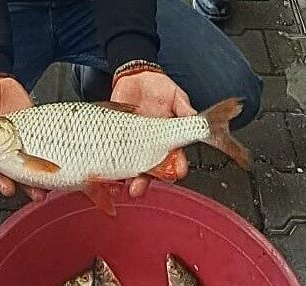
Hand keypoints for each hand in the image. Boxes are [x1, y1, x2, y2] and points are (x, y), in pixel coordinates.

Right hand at [0, 76, 45, 201]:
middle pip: (17, 171)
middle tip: (36, 194)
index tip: (8, 189)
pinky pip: (44, 146)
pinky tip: (59, 166)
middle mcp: (5, 148)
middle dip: (26, 184)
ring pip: (32, 162)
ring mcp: (22, 141)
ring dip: (41, 176)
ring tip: (50, 187)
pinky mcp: (35, 131)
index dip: (1, 179)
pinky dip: (51, 156)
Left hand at [110, 71, 195, 196]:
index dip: (177, 167)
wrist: (134, 77)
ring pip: (132, 170)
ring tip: (129, 188)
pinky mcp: (116, 142)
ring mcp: (132, 147)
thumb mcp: (175, 95)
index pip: (175, 159)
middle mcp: (150, 148)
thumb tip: (195, 118)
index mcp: (168, 140)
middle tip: (141, 187)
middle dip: (146, 182)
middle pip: (151, 172)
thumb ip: (184, 108)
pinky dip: (111, 171)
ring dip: (130, 181)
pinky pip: (113, 160)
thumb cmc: (159, 88)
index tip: (177, 172)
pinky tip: (110, 177)